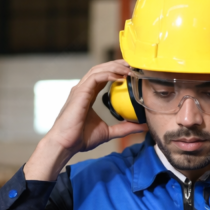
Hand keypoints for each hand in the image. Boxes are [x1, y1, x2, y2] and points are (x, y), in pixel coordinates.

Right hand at [24, 60, 146, 180]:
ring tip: (128, 69)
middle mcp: (84, 90)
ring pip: (98, 70)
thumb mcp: (109, 132)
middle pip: (101, 69)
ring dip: (114, 67)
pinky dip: (108, 74)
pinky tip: (119, 77)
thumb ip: (125, 128)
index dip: (117, 72)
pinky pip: (95, 77)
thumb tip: (143, 127)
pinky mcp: (79, 92)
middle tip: (132, 65)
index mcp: (88, 95)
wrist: (66, 144)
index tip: (132, 73)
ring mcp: (80, 90)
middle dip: (117, 64)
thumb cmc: (81, 139)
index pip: (103, 77)